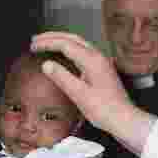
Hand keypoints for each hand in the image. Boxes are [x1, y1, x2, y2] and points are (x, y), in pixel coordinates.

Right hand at [32, 31, 155, 154]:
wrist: (124, 120)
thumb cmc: (105, 110)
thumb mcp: (79, 95)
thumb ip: (62, 77)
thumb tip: (46, 64)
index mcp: (92, 60)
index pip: (65, 44)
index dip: (47, 43)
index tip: (33, 47)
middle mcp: (98, 57)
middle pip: (72, 38)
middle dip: (52, 37)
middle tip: (35, 40)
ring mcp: (101, 62)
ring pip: (78, 43)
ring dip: (60, 41)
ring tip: (45, 43)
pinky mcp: (101, 69)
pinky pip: (82, 52)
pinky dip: (68, 49)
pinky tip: (62, 55)